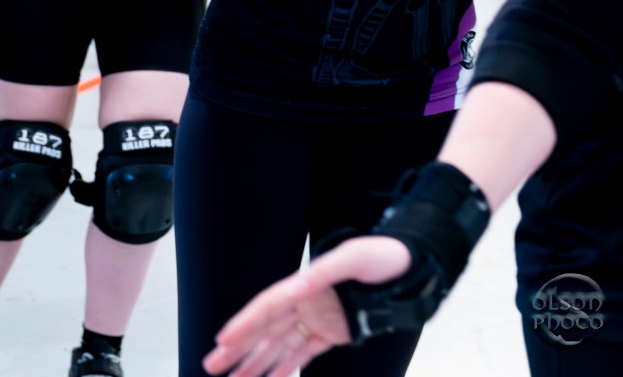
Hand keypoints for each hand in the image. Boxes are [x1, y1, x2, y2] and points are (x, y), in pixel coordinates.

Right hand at [202, 236, 410, 376]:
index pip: (268, 307)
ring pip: (279, 345)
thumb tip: (297, 286)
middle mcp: (306, 302)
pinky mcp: (333, 332)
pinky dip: (284, 368)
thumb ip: (325, 271)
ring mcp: (318, 318)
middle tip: (212, 365)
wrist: (411, 268)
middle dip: (238, 348)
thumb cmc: (383, 258)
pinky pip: (302, 354)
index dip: (244, 324)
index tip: (223, 341)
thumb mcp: (355, 257)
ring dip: (256, 363)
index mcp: (307, 284)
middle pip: (265, 328)